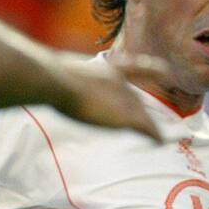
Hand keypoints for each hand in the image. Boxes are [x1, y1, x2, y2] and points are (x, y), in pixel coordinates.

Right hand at [52, 52, 166, 142]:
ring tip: (156, 134)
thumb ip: (62, 76)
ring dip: (147, 124)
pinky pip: (147, 128)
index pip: (134, 67)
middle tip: (145, 118)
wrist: (55, 81)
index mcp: (105, 67)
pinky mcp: (128, 117)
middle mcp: (121, 82)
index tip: (166, 71)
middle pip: (135, 99)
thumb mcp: (57, 70)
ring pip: (141, 114)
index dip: (152, 69)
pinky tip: (159, 141)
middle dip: (139, 109)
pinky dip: (154, 134)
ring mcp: (125, 98)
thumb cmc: (47, 74)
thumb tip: (42, 77)